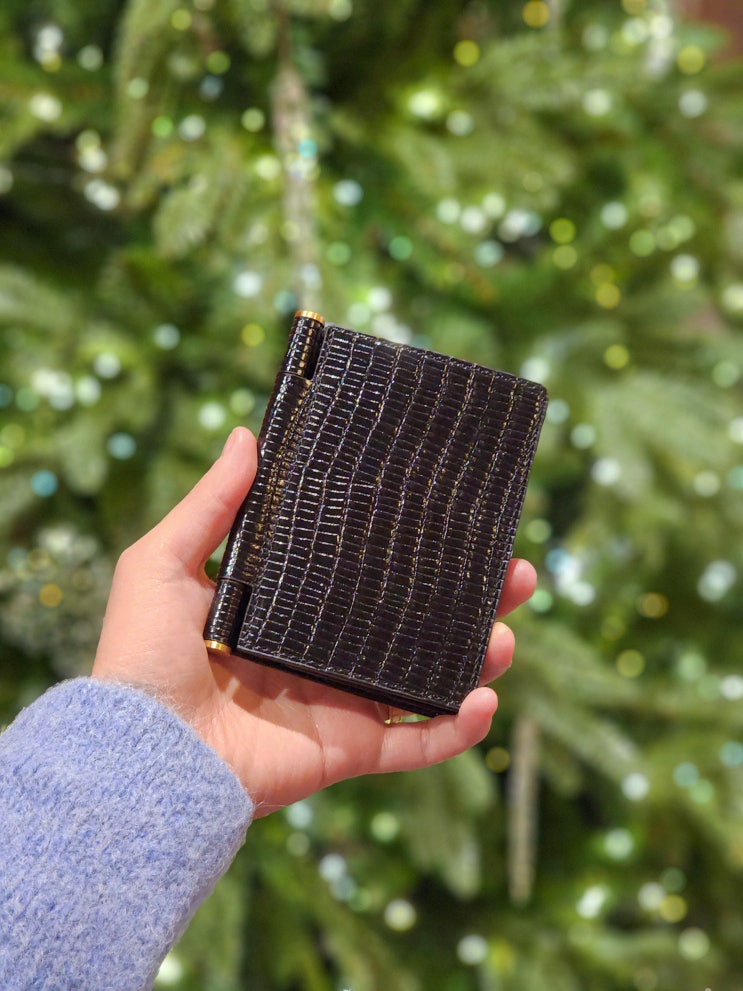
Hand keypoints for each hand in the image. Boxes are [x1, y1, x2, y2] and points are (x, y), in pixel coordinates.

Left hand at [93, 427, 536, 814]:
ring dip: (477, 656)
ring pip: (430, 678)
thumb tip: (247, 434)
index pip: (368, 571)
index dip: (414, 547)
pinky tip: (485, 698)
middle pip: (416, 620)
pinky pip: (418, 745)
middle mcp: (325, 651)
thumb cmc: (142, 655)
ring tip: (505, 631)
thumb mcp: (165, 561)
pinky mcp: (349, 750)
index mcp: (292, 608)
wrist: (141, 753)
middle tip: (513, 571)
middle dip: (471, 598)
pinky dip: (458, 729)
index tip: (454, 517)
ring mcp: (342, 702)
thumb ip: (210, 503)